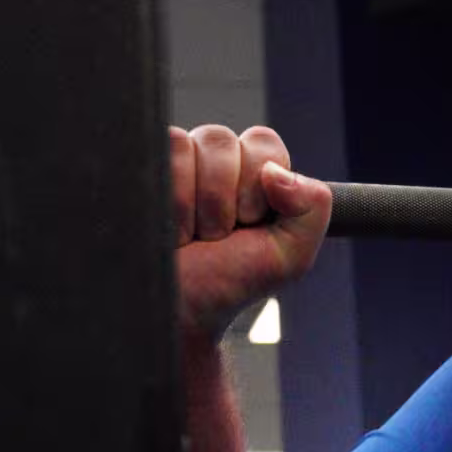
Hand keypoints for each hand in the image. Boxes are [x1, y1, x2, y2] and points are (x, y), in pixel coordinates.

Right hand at [173, 124, 331, 342]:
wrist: (179, 311)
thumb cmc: (230, 282)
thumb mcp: (291, 255)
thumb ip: (313, 207)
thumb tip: (278, 170)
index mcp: (252, 172)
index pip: (261, 141)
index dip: (256, 183)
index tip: (250, 222)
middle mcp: (211, 160)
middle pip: (220, 140)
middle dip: (222, 198)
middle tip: (217, 234)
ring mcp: (171, 164)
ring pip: (185, 145)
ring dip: (190, 204)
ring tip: (190, 235)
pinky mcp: (138, 168)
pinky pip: (157, 153)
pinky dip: (166, 200)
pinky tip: (168, 229)